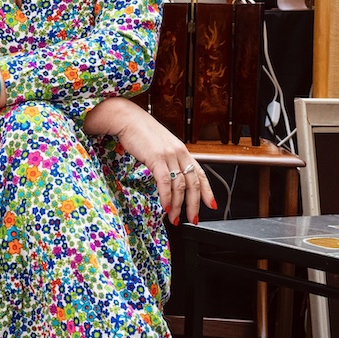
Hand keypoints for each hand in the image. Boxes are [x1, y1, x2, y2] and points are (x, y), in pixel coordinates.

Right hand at [91, 99, 215, 223]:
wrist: (127, 118)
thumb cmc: (140, 132)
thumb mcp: (160, 146)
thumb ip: (168, 160)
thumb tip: (169, 177)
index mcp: (182, 150)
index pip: (201, 174)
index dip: (208, 191)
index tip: (211, 205)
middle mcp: (180, 153)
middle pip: (193, 183)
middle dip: (194, 205)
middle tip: (192, 219)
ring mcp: (169, 155)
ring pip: (180, 186)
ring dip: (177, 205)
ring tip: (174, 218)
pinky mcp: (157, 158)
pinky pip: (165, 182)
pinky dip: (166, 197)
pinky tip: (165, 207)